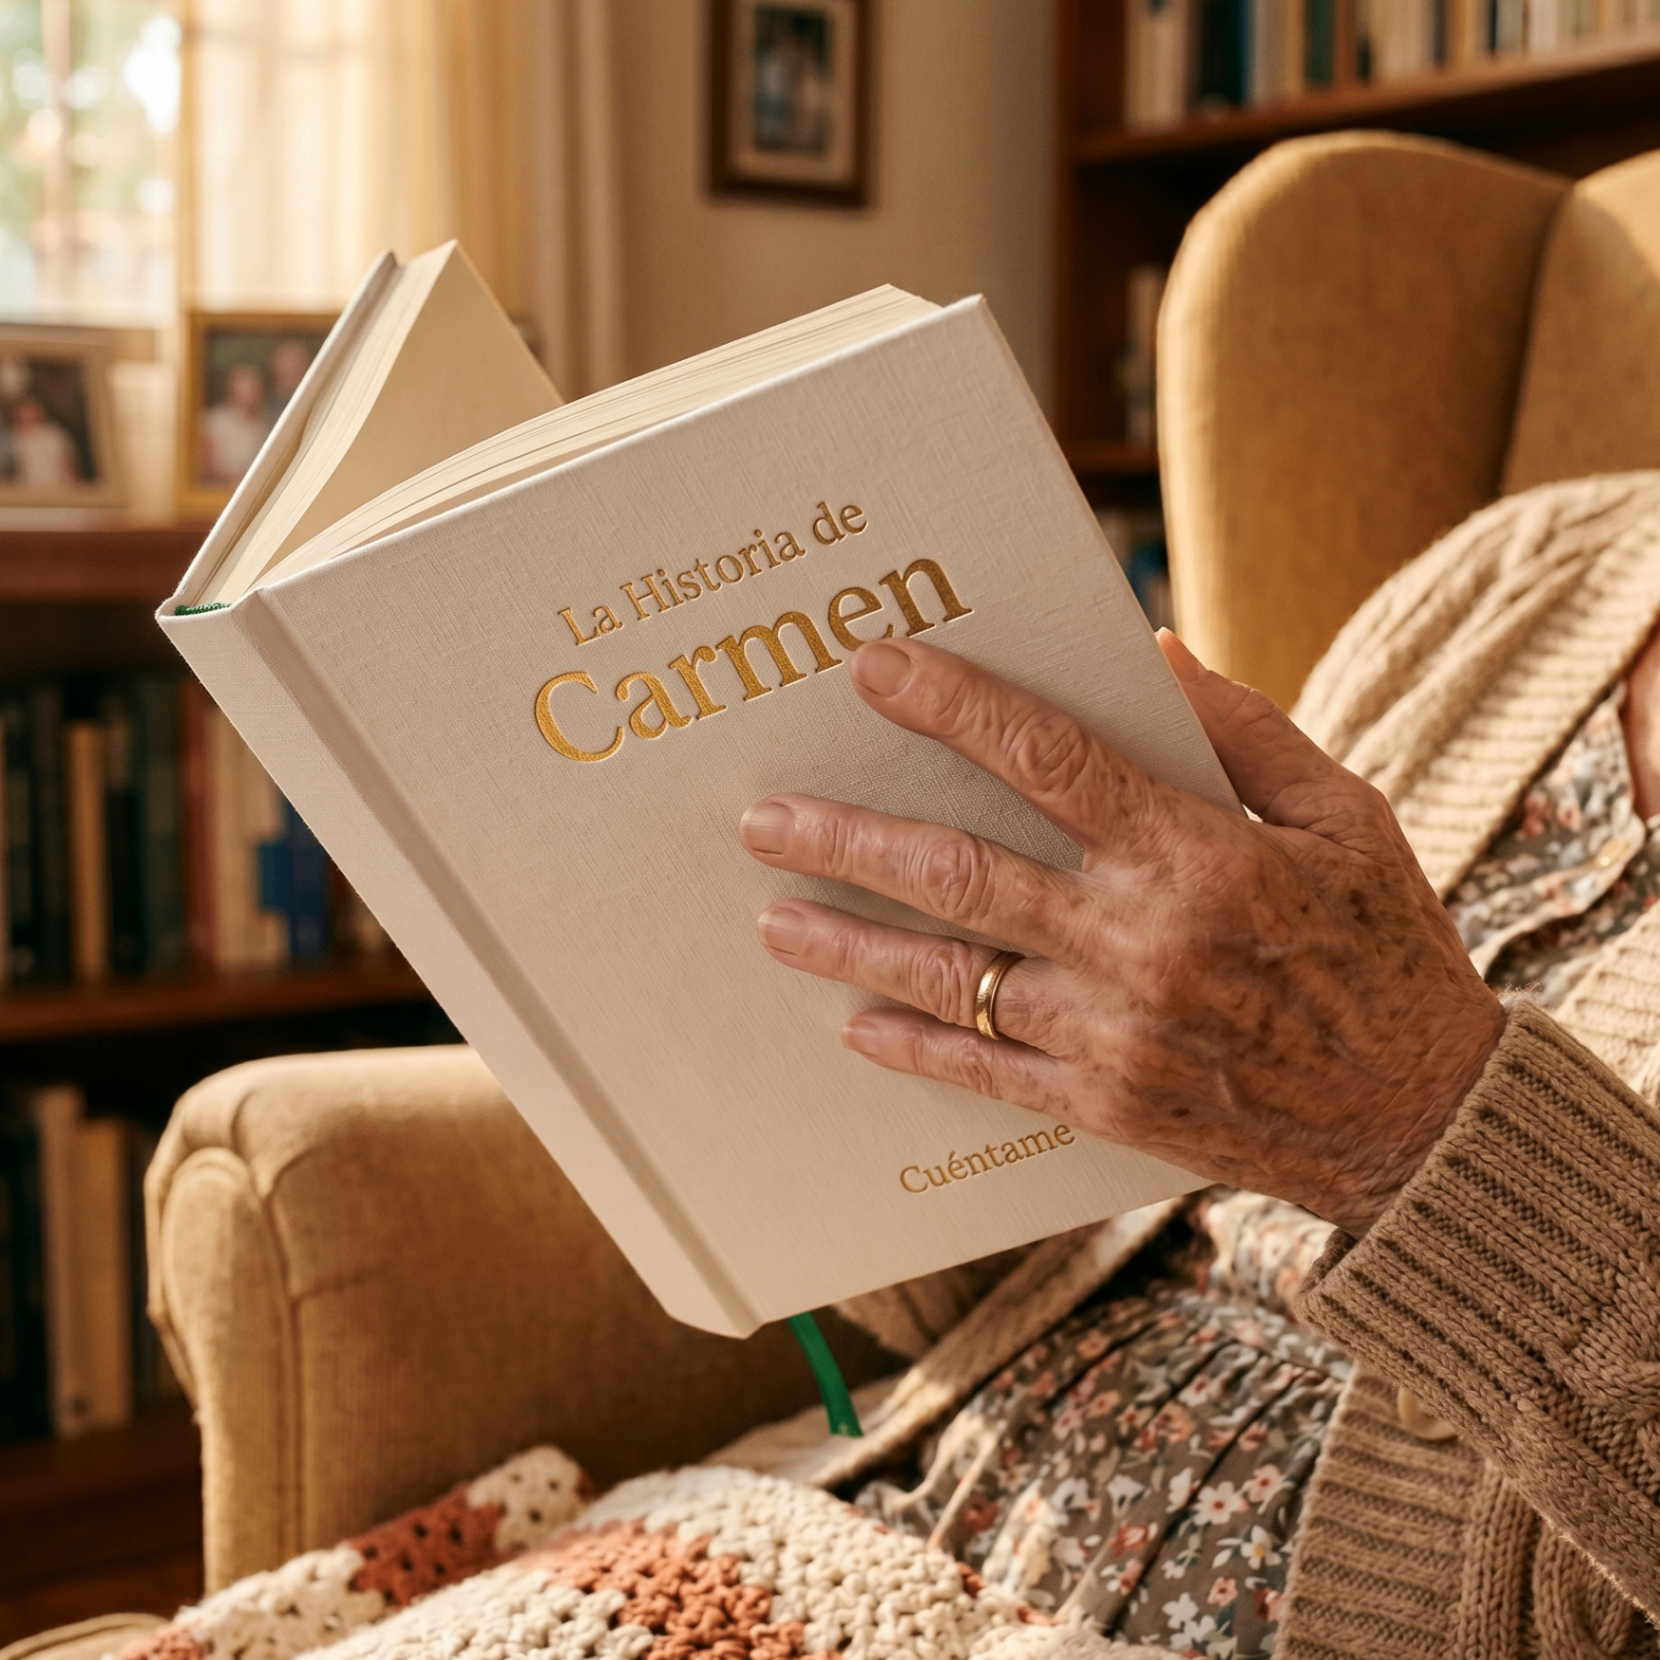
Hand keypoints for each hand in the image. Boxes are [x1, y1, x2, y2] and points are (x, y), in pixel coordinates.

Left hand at [737, 633, 1505, 1236]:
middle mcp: (1140, 943)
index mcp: (1198, 855)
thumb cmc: (1386, 948)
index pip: (1047, 759)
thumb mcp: (1344, 814)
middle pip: (961, 874)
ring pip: (953, 977)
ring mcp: (1114, 1034)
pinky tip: (852, 1026)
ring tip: (772, 920)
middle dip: (851, 840)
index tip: (874, 669)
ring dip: (851, 945)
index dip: (953, 707)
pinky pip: (987, 1073)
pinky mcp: (1107, 1106)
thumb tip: (1147, 649)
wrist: (1420, 1121)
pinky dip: (916, 1048)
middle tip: (765, 816)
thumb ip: (1241, 728)